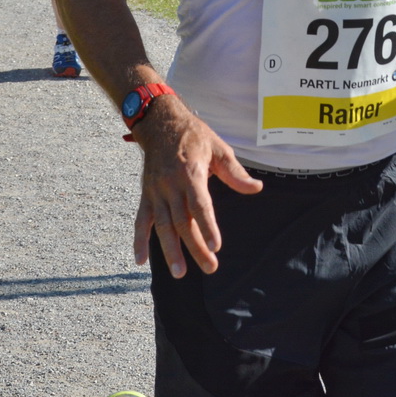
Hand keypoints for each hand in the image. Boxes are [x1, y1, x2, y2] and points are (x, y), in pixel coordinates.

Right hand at [131, 100, 262, 278]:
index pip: (199, 204)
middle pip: (182, 221)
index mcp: (190, 172)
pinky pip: (141, 220)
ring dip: (169, 250)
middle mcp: (170, 184)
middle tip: (209, 267)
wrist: (160, 123)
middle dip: (195, 246)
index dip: (207, 225)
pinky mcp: (146, 195)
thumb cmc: (194, 136)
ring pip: (162, 225)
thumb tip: (257, 188)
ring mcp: (156, 191)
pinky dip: (139, 240)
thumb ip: (235, 172)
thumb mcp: (218, 148)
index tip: (215, 246)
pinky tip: (140, 260)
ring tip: (180, 272)